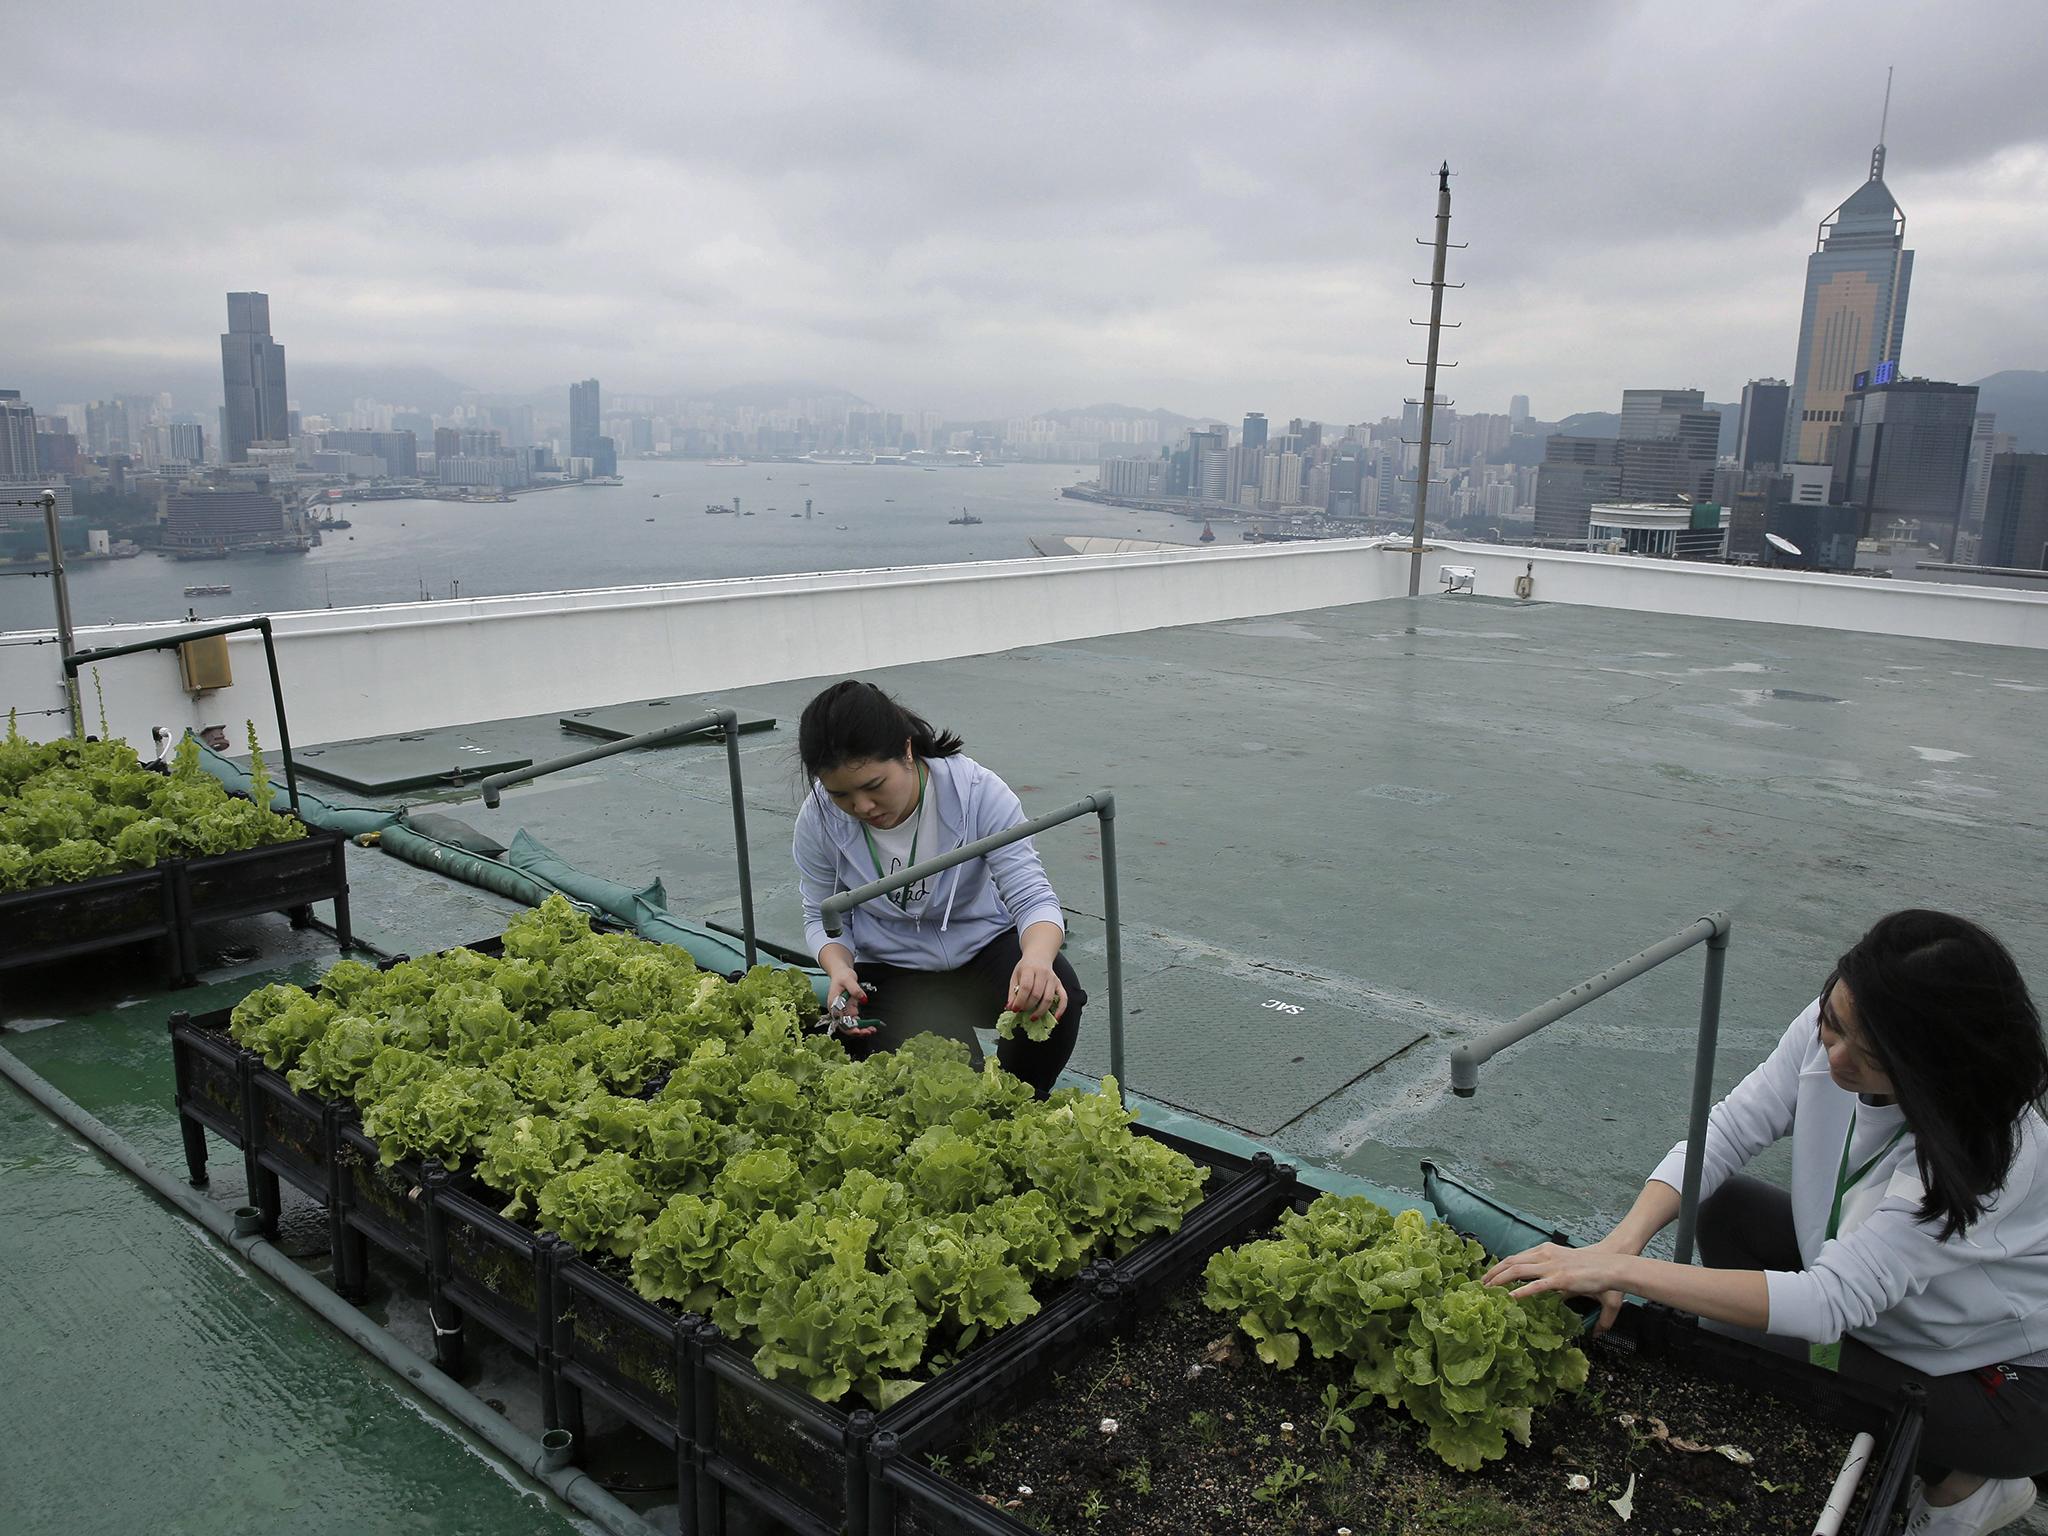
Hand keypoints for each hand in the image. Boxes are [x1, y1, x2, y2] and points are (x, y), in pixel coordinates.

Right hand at [825, 966, 874, 1037]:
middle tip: (868, 1031)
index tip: (858, 1030)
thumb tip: (863, 999)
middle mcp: (837, 1010)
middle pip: (845, 1025)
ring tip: (872, 1030)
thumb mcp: (849, 979)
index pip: (840, 1019)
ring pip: (850, 1025)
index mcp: (833, 1003)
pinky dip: (862, 1024)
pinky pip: (855, 1021)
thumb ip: (855, 989)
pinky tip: (870, 1026)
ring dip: (861, 1029)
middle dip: (856, 1031)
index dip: (848, 1027)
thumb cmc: (842, 975)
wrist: (841, 973)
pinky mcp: (848, 1010)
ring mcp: (843, 1011)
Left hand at [1007, 959, 1064, 1019]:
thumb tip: (1010, 1007)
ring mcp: (1053, 979)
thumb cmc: (1026, 968)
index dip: (1020, 1000)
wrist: (1039, 956)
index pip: (1026, 987)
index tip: (1015, 1009)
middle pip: (1037, 994)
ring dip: (1040, 1011)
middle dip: (1028, 1006)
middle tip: (1022, 1011)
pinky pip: (1063, 997)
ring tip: (1033, 1017)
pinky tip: (1056, 1017)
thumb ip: (1012, 993)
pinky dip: (1061, 1009)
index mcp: (1029, 969)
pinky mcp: (1059, 984)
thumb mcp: (1015, 976)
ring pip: (1049, 998)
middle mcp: (1043, 973)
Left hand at [1482, 1242, 1632, 1332]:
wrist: (1612, 1264)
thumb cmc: (1594, 1270)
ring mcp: (1551, 1266)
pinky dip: (1519, 1292)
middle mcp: (1544, 1255)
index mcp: (1546, 1251)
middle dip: (1493, 1272)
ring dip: (1498, 1280)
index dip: (1501, 1266)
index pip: (1517, 1257)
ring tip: (1487, 1291)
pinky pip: (1534, 1286)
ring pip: (1516, 1271)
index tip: (1490, 1276)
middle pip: (1511, 1261)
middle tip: (1481, 1285)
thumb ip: (1562, 1288)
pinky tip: (1509, 1299)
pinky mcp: (1560, 1279)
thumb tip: (1559, 1302)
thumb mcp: (1571, 1274)